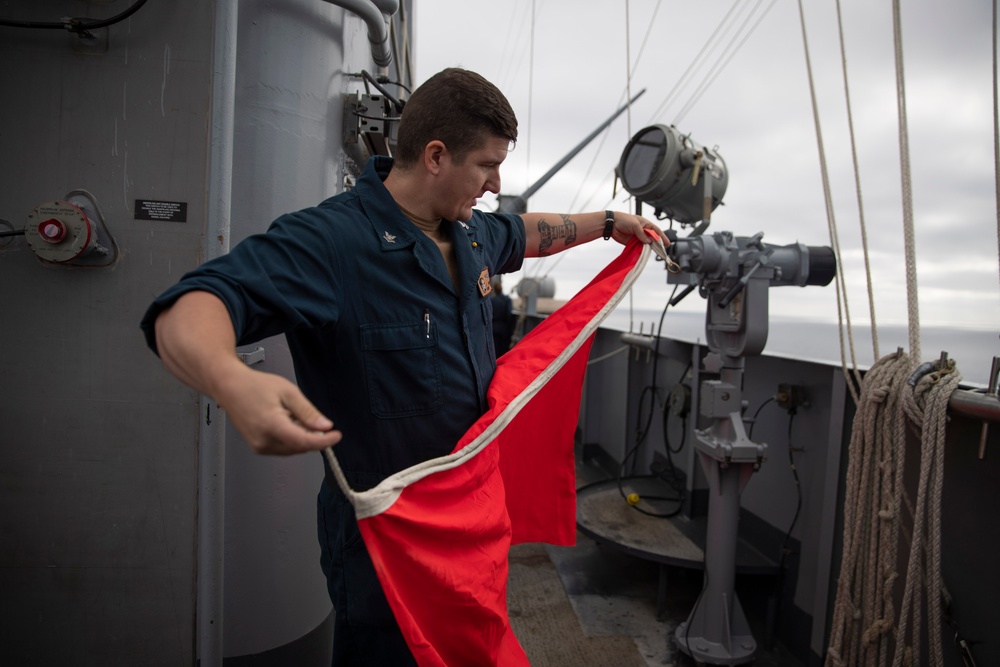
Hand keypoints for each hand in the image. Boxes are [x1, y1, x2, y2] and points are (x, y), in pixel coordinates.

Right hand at [214, 364, 342, 455]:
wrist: (229, 387)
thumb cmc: (254, 386)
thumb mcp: (288, 392)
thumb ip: (308, 412)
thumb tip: (325, 426)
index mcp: (271, 425)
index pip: (304, 442)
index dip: (324, 441)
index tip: (336, 435)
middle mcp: (263, 440)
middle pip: (300, 447)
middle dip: (312, 436)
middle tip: (313, 419)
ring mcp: (259, 446)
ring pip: (292, 450)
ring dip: (301, 437)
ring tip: (291, 415)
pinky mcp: (257, 447)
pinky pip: (282, 448)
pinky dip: (291, 439)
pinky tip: (285, 422)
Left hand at [610, 211, 669, 247]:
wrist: (611, 224)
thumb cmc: (623, 220)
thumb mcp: (635, 225)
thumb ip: (642, 234)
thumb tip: (648, 242)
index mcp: (645, 224)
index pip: (656, 231)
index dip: (662, 237)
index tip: (667, 243)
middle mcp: (642, 231)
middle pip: (652, 238)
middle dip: (656, 244)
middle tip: (662, 251)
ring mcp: (637, 237)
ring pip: (645, 244)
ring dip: (648, 248)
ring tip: (653, 253)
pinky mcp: (631, 242)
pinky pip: (638, 247)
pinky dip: (640, 250)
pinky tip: (644, 253)